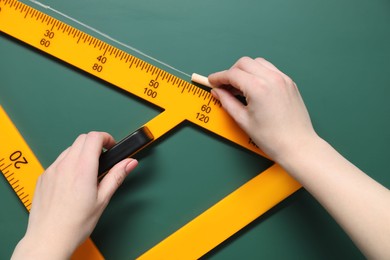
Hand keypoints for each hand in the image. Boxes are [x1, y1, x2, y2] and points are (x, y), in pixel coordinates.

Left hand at [12, 132, 137, 258]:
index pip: (94, 137)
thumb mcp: (102, 200)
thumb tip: (130, 163)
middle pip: (82, 139)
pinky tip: (73, 180)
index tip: (111, 146)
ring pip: (70, 149)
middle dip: (95, 143)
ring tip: (88, 171)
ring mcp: (52, 170)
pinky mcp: (43, 176)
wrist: (48, 239)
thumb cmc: (75, 224)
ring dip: (82, 152)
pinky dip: (69, 162)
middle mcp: (65, 166)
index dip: (106, 138)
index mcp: (82, 170)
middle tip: (103, 158)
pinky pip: (58, 161)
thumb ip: (117, 176)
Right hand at [208, 57, 318, 162]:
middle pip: (244, 63)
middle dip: (231, 72)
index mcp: (258, 88)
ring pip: (258, 63)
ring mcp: (283, 79)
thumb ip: (227, 102)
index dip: (219, 77)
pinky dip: (259, 73)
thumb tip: (217, 92)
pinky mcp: (289, 83)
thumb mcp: (243, 120)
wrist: (297, 145)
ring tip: (239, 87)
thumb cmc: (271, 138)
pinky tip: (254, 87)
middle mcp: (271, 78)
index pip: (232, 74)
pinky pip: (270, 69)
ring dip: (245, 70)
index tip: (211, 81)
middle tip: (224, 86)